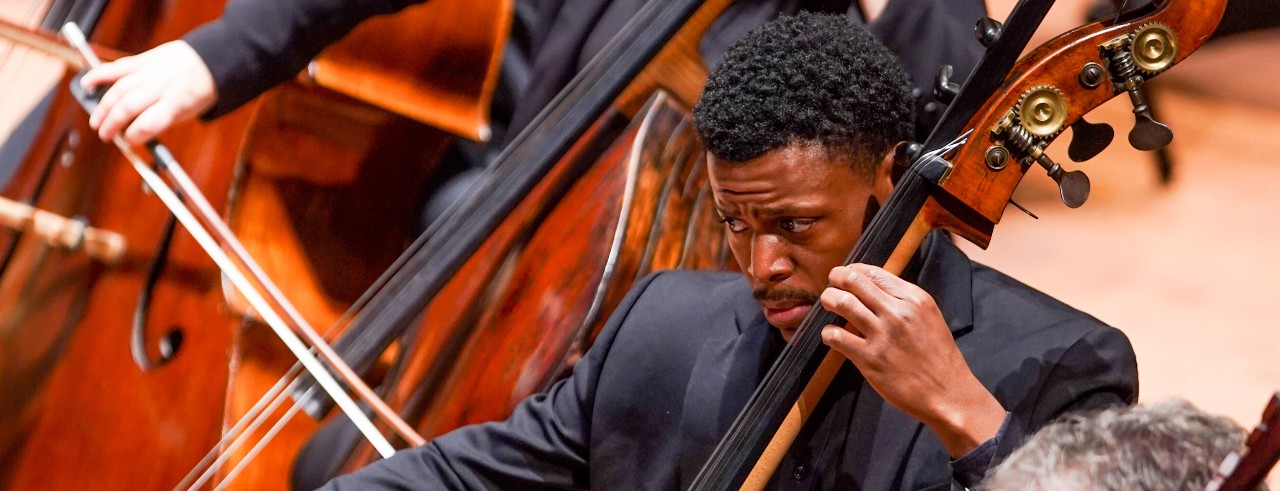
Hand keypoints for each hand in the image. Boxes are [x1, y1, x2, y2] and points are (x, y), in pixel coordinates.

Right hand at [81, 40, 216, 144]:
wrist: (208, 62)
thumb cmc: (195, 93)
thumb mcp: (186, 113)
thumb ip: (160, 121)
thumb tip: (131, 133)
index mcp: (176, 103)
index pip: (149, 123)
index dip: (134, 136)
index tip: (127, 142)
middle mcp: (161, 86)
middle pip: (129, 106)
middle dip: (112, 123)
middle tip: (105, 135)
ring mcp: (150, 71)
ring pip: (119, 89)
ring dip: (103, 107)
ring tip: (96, 121)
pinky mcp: (143, 60)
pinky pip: (117, 67)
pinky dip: (99, 75)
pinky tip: (86, 84)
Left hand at [819, 263, 1004, 456]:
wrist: (949, 393)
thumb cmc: (938, 357)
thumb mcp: (928, 317)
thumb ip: (903, 301)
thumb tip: (873, 287)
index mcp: (914, 299)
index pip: (874, 272)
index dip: (853, 270)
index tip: (845, 276)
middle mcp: (898, 313)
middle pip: (853, 280)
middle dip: (836, 278)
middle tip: (831, 284)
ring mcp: (883, 335)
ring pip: (842, 302)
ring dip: (828, 299)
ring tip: (827, 303)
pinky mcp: (870, 359)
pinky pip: (836, 336)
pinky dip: (827, 332)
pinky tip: (831, 335)